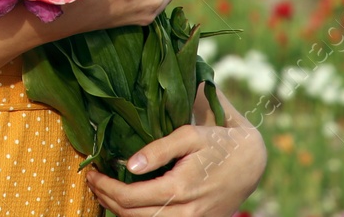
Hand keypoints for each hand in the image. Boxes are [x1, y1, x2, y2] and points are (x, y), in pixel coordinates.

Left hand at [86, 120, 266, 216]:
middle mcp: (186, 212)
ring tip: (105, 191)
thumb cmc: (218, 142)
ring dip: (120, 210)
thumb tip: (130, 164)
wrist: (251, 163)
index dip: (106, 187)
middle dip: (107, 199)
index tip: (92, 172)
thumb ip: (159, 149)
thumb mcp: (190, 135)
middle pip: (133, 216)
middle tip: (93, 181)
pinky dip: (138, 216)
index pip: (131, 198)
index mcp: (181, 188)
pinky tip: (128, 201)